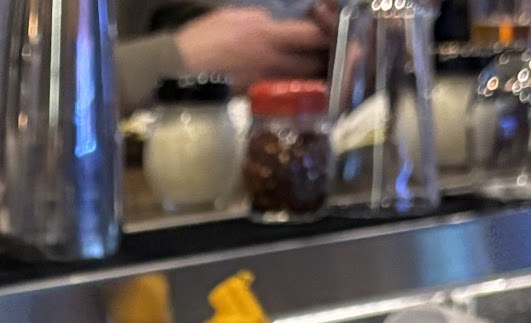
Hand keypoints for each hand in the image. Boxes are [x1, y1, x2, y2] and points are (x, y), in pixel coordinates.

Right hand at [174, 7, 331, 83]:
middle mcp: (274, 63)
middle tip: (351, 53)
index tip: (342, 27)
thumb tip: (279, 30)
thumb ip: (265, 23)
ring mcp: (267, 84)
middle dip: (335, 58)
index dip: (331, 30)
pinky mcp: (257, 97)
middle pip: (317, 63)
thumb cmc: (204, 38)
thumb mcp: (239, 17)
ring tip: (332, 69)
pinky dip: (301, 87)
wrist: (179, 69)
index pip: (314, 34)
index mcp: (270, 37)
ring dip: (322, 75)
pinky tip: (306, 84)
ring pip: (305, 81)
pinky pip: (287, 91)